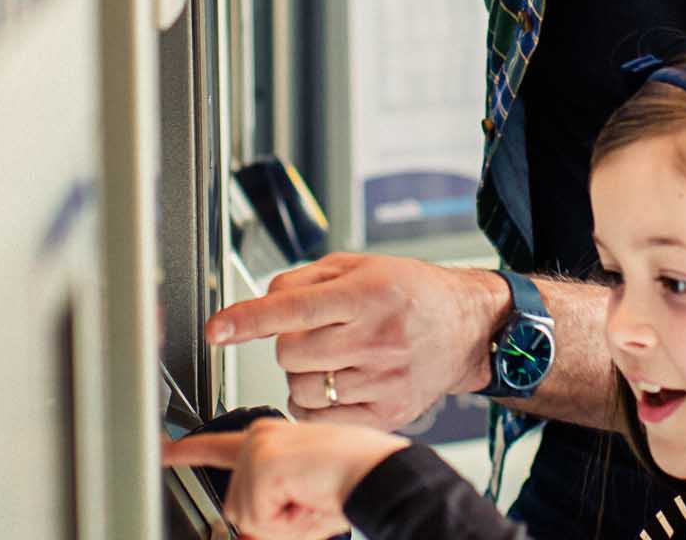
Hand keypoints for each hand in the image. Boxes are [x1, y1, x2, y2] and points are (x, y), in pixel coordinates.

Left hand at [162, 419, 409, 539]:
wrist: (378, 472)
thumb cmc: (356, 478)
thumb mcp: (303, 495)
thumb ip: (272, 503)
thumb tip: (248, 526)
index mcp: (270, 439)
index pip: (219, 445)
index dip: (188, 450)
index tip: (163, 450)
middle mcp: (258, 437)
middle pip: (236, 503)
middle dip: (270, 519)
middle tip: (308, 502)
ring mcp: (256, 447)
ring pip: (245, 514)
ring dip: (280, 521)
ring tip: (311, 497)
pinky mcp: (260, 462)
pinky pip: (259, 517)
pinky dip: (285, 522)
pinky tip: (307, 498)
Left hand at [205, 253, 508, 429]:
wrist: (468, 328)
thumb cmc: (410, 293)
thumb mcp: (361, 266)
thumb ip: (305, 280)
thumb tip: (261, 303)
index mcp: (367, 294)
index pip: (293, 308)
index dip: (248, 319)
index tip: (217, 329)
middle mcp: (376, 338)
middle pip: (290, 353)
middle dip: (289, 343)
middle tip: (316, 334)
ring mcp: (382, 380)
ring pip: (301, 388)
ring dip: (302, 375)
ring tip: (332, 359)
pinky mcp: (387, 412)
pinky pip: (320, 418)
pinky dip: (313, 405)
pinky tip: (335, 385)